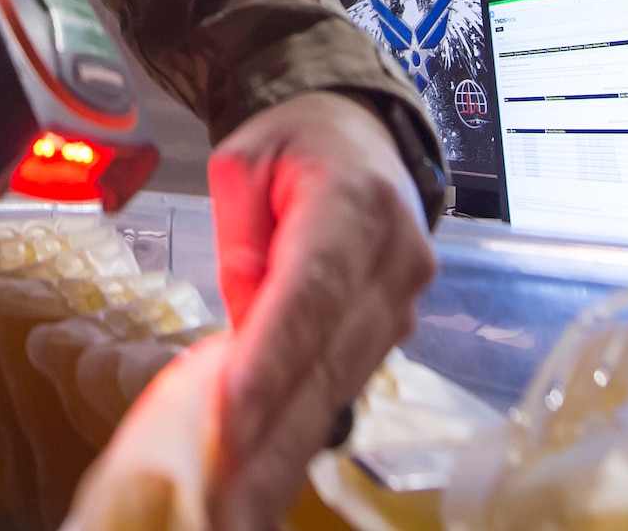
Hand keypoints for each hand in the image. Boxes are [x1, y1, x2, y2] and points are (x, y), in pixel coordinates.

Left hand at [206, 91, 436, 530]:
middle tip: (222, 492)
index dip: (274, 356)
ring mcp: (404, 298)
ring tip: (235, 504)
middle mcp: (395, 255)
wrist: (364, 134)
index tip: (232, 414)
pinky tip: (263, 479)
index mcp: (354, 200)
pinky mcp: (395, 329)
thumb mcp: (244, 161)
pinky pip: (345, 384)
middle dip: (273, 431)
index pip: (312, 290)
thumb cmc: (297, 143)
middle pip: (329, 356)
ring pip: (341, 384)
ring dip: (286, 448)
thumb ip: (240, 236)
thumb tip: (242, 318)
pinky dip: (302, 431)